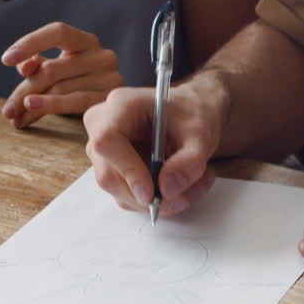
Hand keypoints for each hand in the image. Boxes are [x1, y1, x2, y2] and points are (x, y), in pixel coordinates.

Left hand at [0, 22, 122, 127]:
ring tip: (15, 118)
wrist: (114, 108)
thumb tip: (25, 67)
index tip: (5, 60)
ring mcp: (110, 76)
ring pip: (59, 88)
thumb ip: (37, 64)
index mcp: (86, 41)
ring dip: (31, 105)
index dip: (31, 42)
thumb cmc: (75, 84)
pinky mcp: (111, 97)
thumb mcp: (55, 70)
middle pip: (52, 68)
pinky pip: (75, 102)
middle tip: (6, 110)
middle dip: (23, 90)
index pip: (58, 32)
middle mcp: (102, 55)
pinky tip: (29, 117)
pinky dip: (50, 108)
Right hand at [83, 83, 220, 216]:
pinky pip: (128, 195)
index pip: (107, 141)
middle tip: (182, 198)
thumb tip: (167, 190)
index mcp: (121, 105)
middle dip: (148, 194)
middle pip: (109, 174)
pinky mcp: (112, 168)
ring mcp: (104, 150)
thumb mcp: (201, 134)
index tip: (152, 193)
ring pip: (120, 191)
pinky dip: (157, 197)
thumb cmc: (193, 114)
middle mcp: (103, 126)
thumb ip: (189, 161)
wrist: (193, 113)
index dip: (127, 170)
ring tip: (194, 184)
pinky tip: (182, 184)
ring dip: (158, 198)